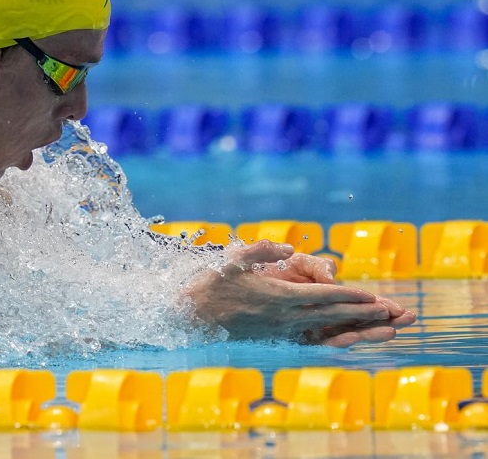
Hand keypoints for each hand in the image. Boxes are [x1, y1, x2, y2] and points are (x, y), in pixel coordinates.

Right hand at [183, 240, 416, 347]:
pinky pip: (312, 341)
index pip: (323, 297)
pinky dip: (335, 340)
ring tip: (387, 332)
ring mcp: (280, 331)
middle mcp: (283, 317)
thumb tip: (286, 245)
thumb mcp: (233, 260)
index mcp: (277, 297)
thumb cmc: (210, 285)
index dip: (351, 297)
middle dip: (365, 315)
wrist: (190, 318)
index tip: (375, 298)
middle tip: (394, 314)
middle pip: (332, 316)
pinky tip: (348, 341)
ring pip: (327, 331)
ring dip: (358, 331)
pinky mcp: (274, 339)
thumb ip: (261, 249)